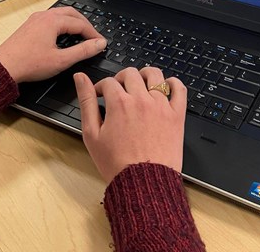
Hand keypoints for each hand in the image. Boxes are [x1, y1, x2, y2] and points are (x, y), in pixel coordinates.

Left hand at [0, 7, 106, 83]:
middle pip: (71, 13)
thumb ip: (83, 51)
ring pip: (60, 14)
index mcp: (53, 21)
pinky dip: (62, 24)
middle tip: (93, 36)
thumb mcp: (61, 60)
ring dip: (73, 22)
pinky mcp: (30, 25)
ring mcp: (35, 19)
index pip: (80, 23)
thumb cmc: (28, 64)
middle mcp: (44, 16)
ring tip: (81, 34)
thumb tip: (98, 44)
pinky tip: (63, 35)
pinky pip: (50, 18)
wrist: (3, 67)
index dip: (93, 34)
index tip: (101, 43)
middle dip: (85, 24)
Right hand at [74, 67, 186, 183]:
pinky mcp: (176, 115)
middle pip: (130, 73)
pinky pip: (179, 89)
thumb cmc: (117, 164)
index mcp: (119, 103)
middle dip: (120, 79)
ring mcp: (161, 106)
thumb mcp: (91, 134)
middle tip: (118, 91)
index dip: (101, 88)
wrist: (144, 185)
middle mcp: (141, 100)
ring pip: (155, 74)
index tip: (100, 96)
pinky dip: (173, 83)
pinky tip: (166, 86)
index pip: (108, 82)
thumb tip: (79, 78)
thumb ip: (85, 102)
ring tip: (140, 85)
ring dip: (145, 75)